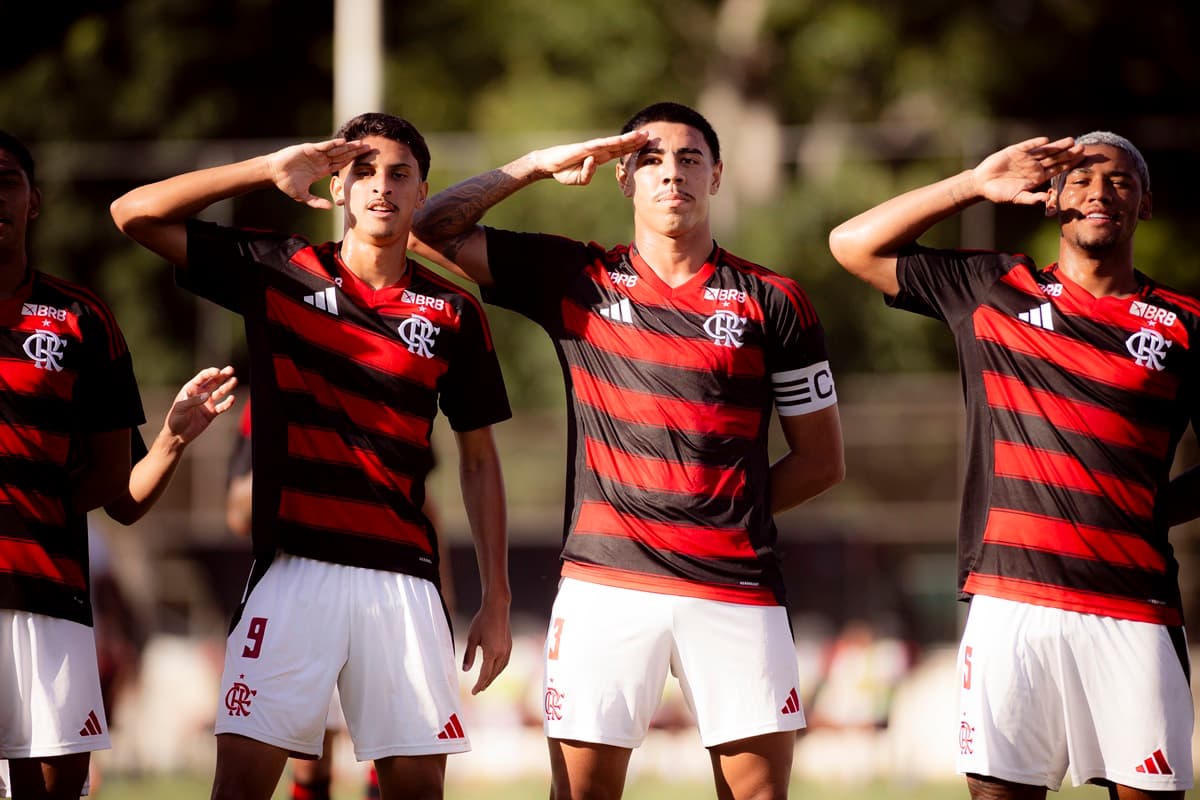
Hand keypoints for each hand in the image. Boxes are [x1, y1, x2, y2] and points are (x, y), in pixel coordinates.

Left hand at [166, 366, 237, 443]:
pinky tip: (232, 399)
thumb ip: (192, 401)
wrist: (178, 435)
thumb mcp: (180, 409)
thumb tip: (207, 396)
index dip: (210, 373)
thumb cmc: (174, 420)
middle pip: (213, 382)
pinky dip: (228, 403)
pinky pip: (222, 406)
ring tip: (235, 380)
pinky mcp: (212, 413)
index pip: (202, 377)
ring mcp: (207, 403)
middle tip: (231, 370)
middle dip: (222, 375)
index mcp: (191, 389)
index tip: (218, 371)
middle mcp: (200, 394)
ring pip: (220, 392)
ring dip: (227, 386)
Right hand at [266, 138, 372, 208]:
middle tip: (370, 148)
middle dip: (356, 152)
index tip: (365, 160)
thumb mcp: (304, 197)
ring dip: (348, 147)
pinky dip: (333, 144)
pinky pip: (323, 146)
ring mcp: (316, 154)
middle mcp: (321, 161)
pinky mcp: (309, 149)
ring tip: (361, 144)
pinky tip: (344, 142)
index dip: (353, 161)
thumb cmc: (287, 183)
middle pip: (342, 155)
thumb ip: (317, 202)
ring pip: (336, 150)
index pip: (341, 164)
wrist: (274, 174)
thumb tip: (331, 208)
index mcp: (322, 170)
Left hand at [461, 593, 511, 694]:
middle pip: (493, 674)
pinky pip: (504, 663)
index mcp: (492, 652)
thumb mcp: (472, 638)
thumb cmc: (482, 620)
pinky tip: (494, 669)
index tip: (473, 692)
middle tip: (478, 690)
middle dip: (485, 683)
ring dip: (492, 677)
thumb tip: (465, 670)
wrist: (497, 607)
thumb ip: (469, 655)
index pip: (485, 674)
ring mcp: (508, 649)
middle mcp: (502, 653)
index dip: (478, 685)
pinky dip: (498, 669)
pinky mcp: (509, 645)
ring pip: (500, 669)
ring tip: (485, 682)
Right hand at [530, 130, 648, 185]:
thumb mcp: (580, 179)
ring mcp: (591, 148)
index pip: (620, 152)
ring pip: (613, 143)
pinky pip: (598, 146)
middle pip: (620, 145)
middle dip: (635, 140)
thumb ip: (588, 174)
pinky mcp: (583, 148)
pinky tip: (620, 141)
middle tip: (650, 134)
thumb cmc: (564, 171)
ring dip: (627, 139)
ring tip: (640, 135)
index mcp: (600, 158)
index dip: (633, 147)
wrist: (549, 165)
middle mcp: (598, 151)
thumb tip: (593, 163)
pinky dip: (608, 144)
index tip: (646, 143)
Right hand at [972, 136, 1084, 205]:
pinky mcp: (1015, 151)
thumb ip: (1031, 198)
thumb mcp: (1017, 198)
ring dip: (1057, 146)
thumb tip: (1046, 199)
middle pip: (1055, 158)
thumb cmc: (1000, 193)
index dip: (1070, 164)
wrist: (982, 184)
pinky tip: (1046, 141)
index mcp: (1038, 177)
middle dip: (1069, 153)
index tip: (1082, 159)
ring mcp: (1026, 158)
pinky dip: (1036, 143)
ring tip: (1071, 141)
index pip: (1058, 169)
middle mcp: (1035, 166)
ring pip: (1045, 150)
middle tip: (1082, 147)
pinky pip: (1028, 146)